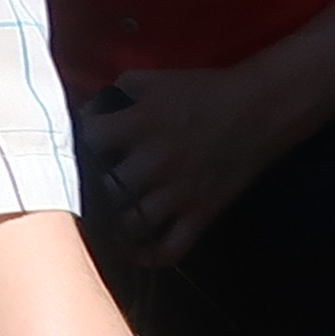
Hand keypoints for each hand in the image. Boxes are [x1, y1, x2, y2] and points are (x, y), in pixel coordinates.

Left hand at [76, 59, 310, 264]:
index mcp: (141, 124)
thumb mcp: (153, 79)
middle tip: (82, 192)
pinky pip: (170, 249)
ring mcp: (179, 193)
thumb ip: (115, 92)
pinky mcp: (201, 214)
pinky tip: (133, 248)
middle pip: (105, 189)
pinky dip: (148, 255)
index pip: (89, 141)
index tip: (76, 148)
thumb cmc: (201, 91)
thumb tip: (86, 110)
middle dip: (90, 189)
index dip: (76, 143)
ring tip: (102, 221)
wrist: (258, 110)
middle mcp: (156, 162)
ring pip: (131, 224)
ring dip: (113, 224)